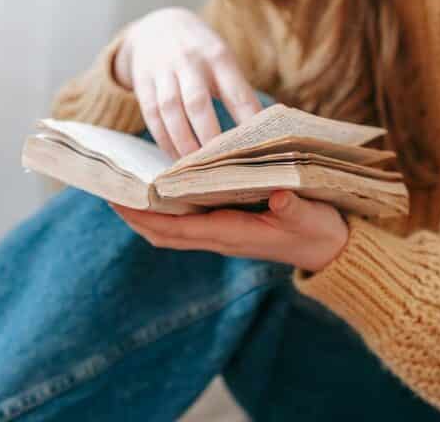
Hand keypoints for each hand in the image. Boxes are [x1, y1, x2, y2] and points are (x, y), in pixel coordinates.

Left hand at [110, 190, 348, 272]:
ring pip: (172, 230)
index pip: (178, 228)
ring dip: (146, 215)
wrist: (332, 250)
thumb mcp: (310, 216)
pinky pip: (186, 224)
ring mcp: (222, 235)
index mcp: (233, 233)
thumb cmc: (319, 229)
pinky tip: (159, 190)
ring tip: (123, 188)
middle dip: (134, 215)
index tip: (120, 199)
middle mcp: (220, 237)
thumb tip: (277, 196)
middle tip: (107, 189)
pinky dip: (166, 211)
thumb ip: (292, 207)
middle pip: (164, 232)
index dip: (146, 216)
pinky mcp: (228, 228)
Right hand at [114, 7, 261, 157]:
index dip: (246, 119)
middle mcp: (190, 61)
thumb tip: (261, 132)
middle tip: (220, 165)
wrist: (158, 26)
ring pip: (171, 110)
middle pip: (198, 103)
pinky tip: (174, 157)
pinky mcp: (143, 82)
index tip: (256, 146)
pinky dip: (164, 139)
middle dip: (209, 136)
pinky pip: (151, 115)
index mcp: (218, 56)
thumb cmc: (201, 52)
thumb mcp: (222, 59)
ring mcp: (163, 71)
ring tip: (195, 167)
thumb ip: (237, 90)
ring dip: (183, 142)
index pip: (235, 92)